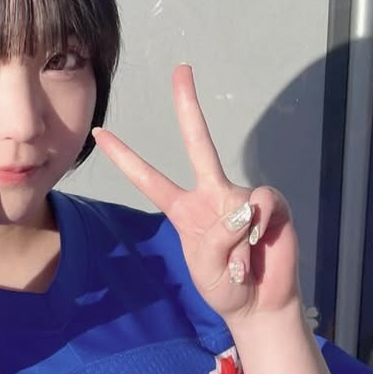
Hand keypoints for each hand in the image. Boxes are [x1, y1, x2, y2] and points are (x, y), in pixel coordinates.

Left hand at [92, 64, 301, 323]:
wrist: (260, 304)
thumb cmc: (226, 286)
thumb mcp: (207, 267)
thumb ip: (219, 237)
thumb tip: (242, 209)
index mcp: (184, 210)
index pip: (149, 178)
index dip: (125, 157)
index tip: (100, 132)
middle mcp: (212, 195)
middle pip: (199, 143)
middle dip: (188, 105)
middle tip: (181, 69)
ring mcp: (242, 197)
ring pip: (236, 203)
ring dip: (238, 243)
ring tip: (242, 267)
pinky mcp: (271, 205)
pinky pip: (262, 205)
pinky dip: (259, 230)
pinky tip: (261, 249)